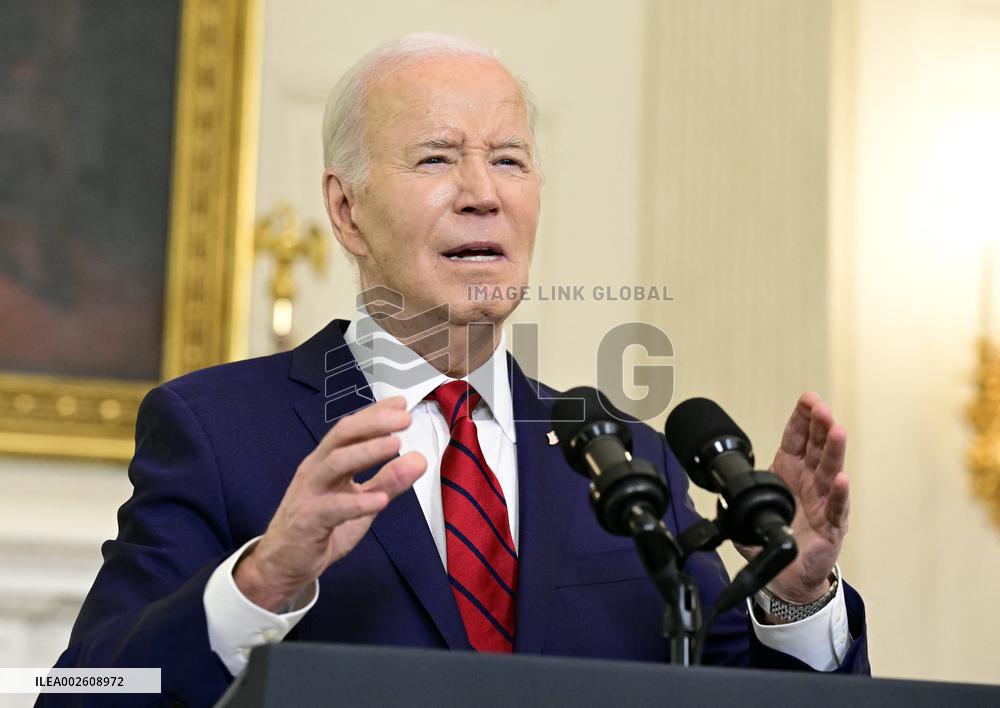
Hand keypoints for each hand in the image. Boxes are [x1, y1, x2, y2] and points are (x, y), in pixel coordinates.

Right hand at [234, 396, 425, 610]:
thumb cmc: (321, 527)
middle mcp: (316, 470)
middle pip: (342, 436)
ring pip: (335, 463)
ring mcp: (309, 493)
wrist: (282, 565)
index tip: (402, 404)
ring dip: (367, 451)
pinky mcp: (308, 521)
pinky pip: (333, 508)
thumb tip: (419, 459)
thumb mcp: (362, 502)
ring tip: (396, 445)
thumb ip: (388, 481)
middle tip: (404, 419)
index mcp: (327, 461)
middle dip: (374, 423)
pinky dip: (358, 502)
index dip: (376, 413)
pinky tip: (380, 500)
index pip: (351, 429)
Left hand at [739, 392, 849, 606]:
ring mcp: (823, 501)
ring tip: (836, 431)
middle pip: (817, 448)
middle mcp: (809, 482)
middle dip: (820, 425)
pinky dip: (838, 493)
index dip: (802, 419)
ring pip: (830, 471)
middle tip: (821, 407)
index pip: (797, 439)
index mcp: (789, 472)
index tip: (807, 399)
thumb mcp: (749, 514)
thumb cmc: (775, 538)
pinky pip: (836, 507)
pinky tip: (840, 478)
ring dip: (834, 450)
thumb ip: (734, 502)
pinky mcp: (832, 525)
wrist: (788, 577)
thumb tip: (717, 493)